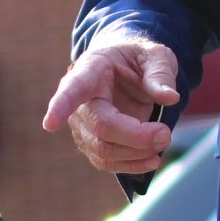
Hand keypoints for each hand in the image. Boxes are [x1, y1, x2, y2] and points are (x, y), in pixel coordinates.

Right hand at [41, 37, 178, 178]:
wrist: (125, 69)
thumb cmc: (137, 58)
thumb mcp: (155, 55)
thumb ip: (160, 73)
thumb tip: (169, 98)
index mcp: (90, 70)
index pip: (73, 89)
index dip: (60, 106)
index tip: (50, 123)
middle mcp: (80, 100)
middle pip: (101, 127)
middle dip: (135, 136)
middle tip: (166, 134)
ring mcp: (82, 124)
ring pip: (102, 150)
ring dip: (136, 153)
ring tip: (163, 141)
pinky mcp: (91, 142)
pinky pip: (105, 161)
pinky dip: (130, 165)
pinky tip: (151, 161)